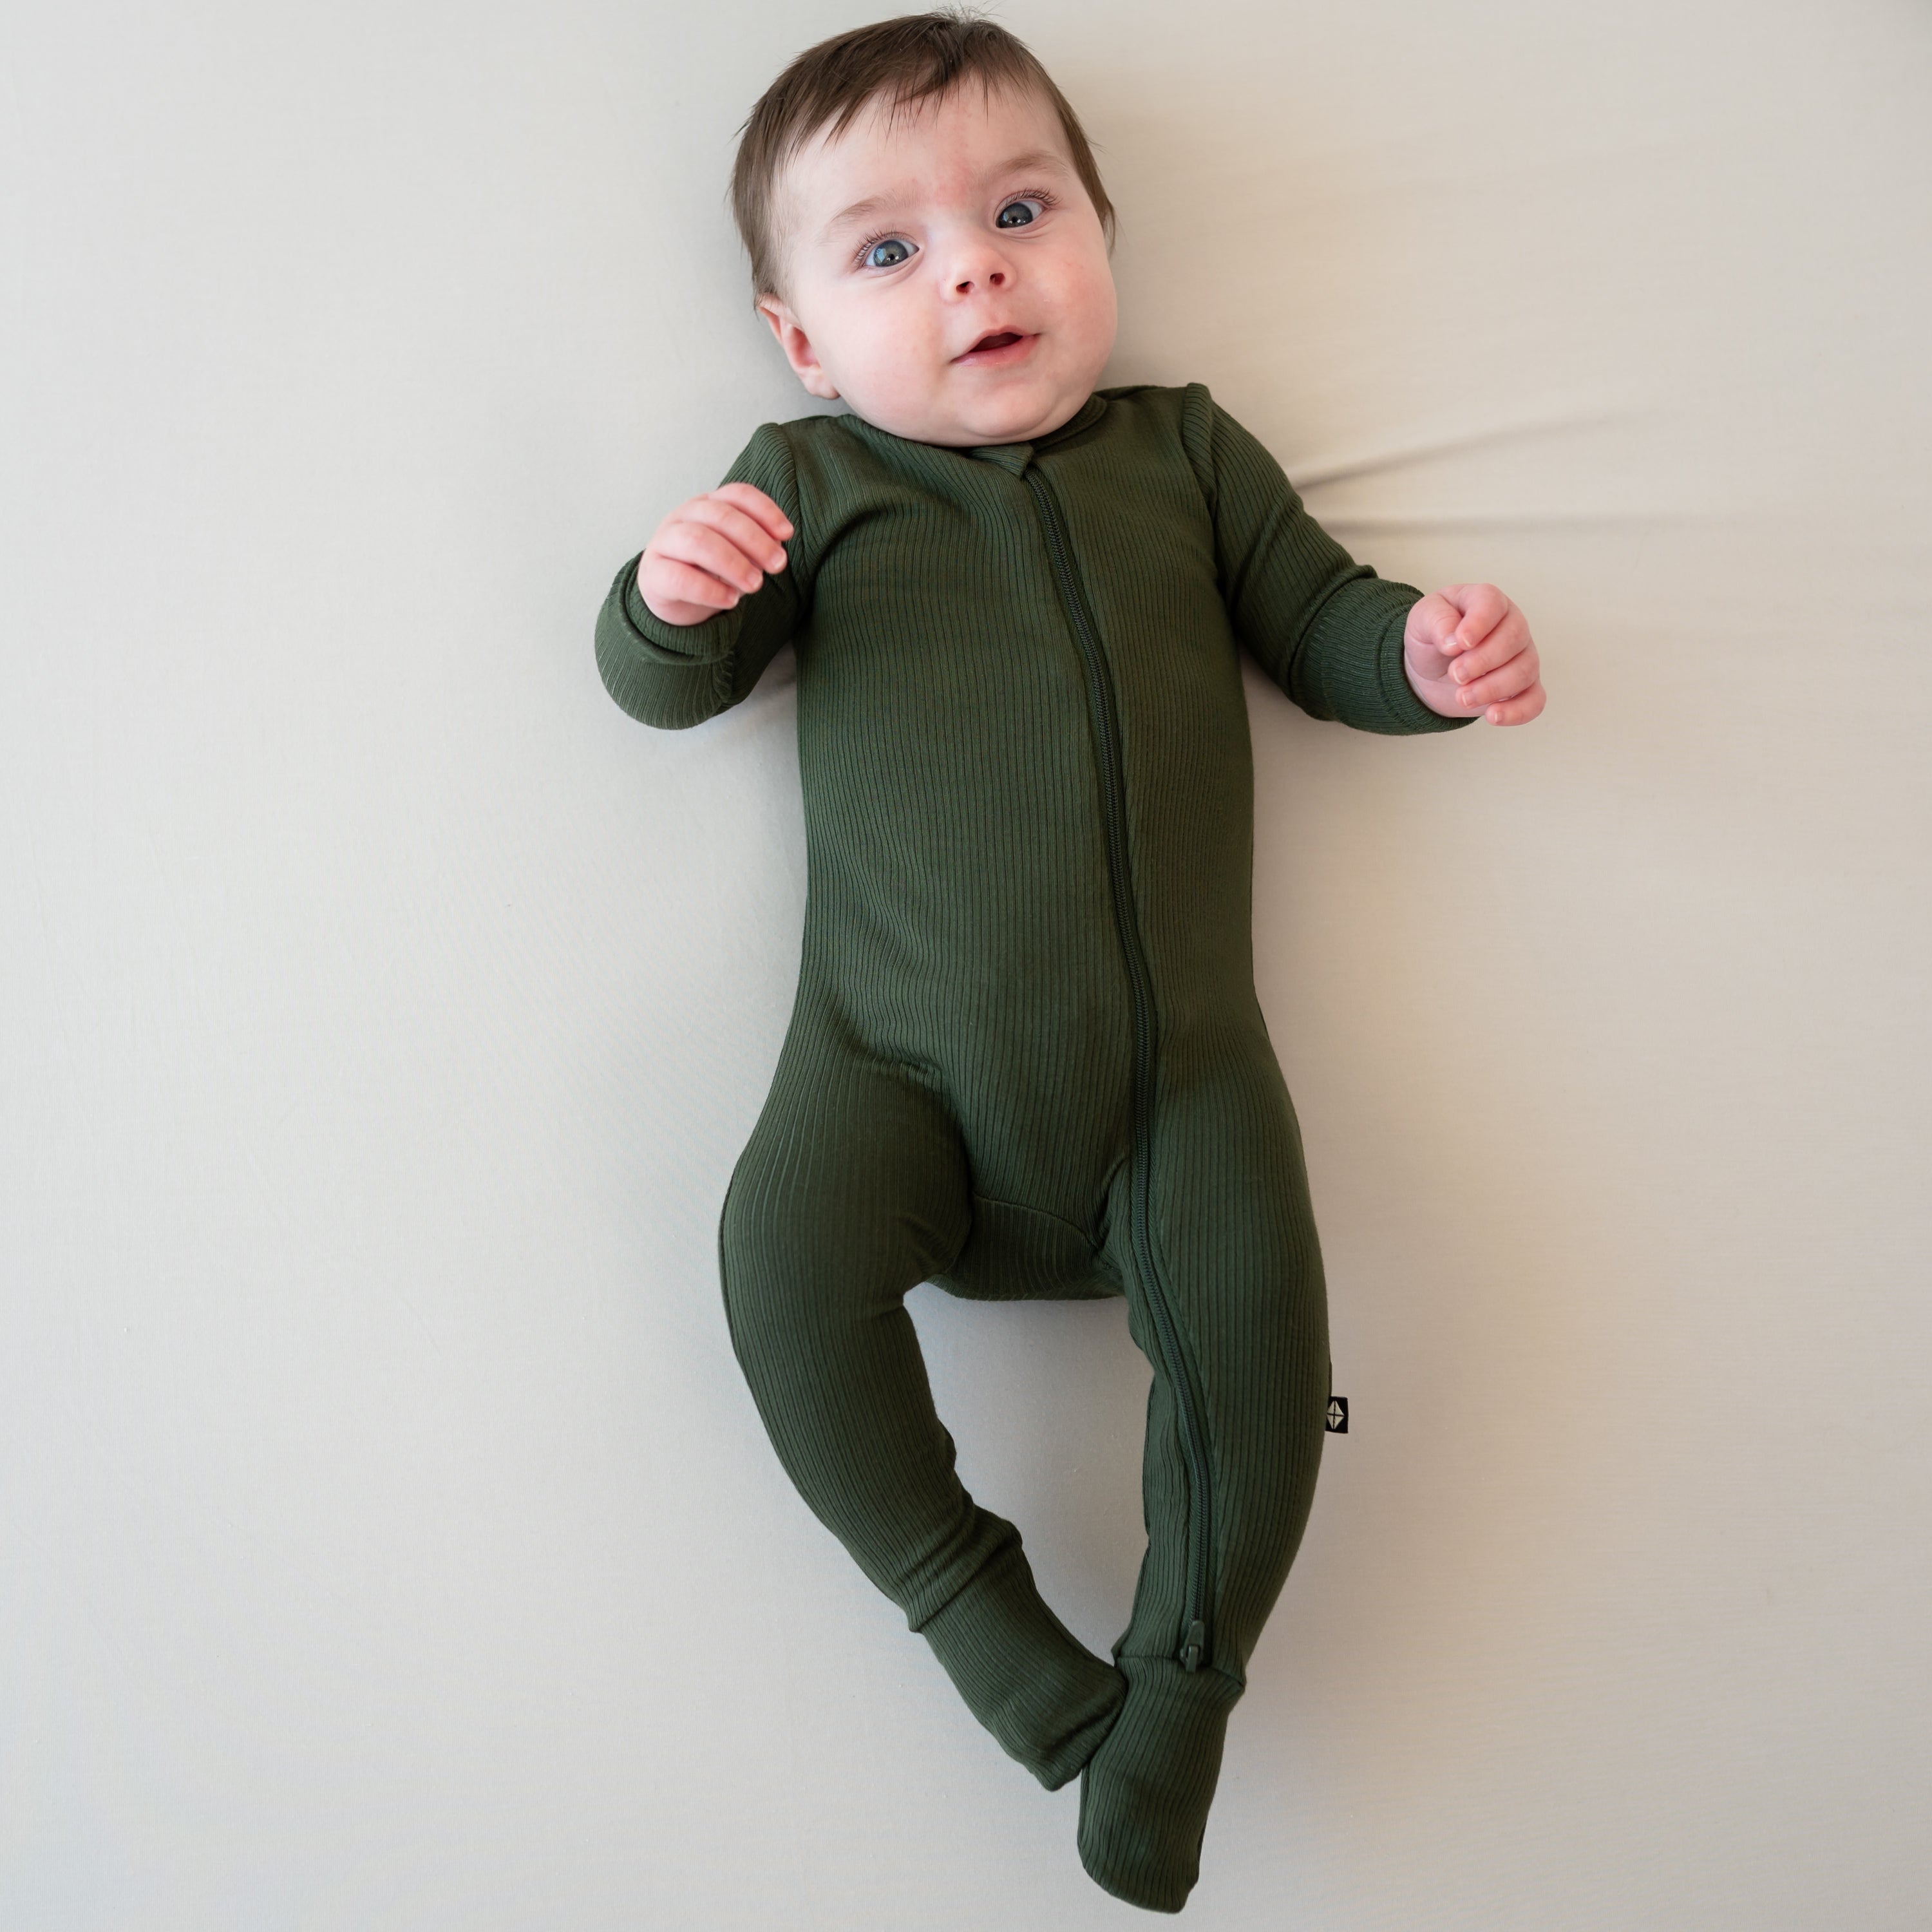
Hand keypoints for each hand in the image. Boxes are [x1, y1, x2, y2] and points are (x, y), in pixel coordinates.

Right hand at [637, 484, 792, 626]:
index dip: (764, 510)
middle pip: (720, 515)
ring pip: (697, 540)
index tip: (787, 534)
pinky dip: (710, 590)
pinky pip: (680, 578)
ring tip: (756, 585)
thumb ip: (755, 548)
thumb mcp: (737, 555)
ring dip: (733, 562)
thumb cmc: (708, 570)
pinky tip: (731, 600)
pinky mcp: (653, 575)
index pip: (736, 494)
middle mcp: (683, 517)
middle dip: (755, 540)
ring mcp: (664, 543)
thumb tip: (777, 551)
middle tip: (778, 565)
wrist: (669, 598)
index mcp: (707, 505)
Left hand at [1402, 583, 1545, 724]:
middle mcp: (1511, 625)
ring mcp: (1521, 656)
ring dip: (1492, 688)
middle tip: (1455, 675)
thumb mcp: (1422, 620)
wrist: (1432, 670)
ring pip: (1524, 671)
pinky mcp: (1522, 687)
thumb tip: (1453, 640)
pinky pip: (1534, 700)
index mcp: (1485, 602)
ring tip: (1462, 698)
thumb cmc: (1433, 637)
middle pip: (1514, 638)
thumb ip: (1435, 621)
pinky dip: (1517, 711)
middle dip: (1482, 661)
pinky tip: (1493, 716)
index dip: (1479, 624)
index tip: (1460, 643)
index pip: (1492, 604)